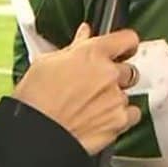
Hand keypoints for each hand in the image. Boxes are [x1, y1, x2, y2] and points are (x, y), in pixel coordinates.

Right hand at [12, 23, 141, 154]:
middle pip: (129, 69)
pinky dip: (121, 117)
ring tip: (92, 106)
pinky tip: (103, 118)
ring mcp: (116, 98)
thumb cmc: (36, 99)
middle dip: (116, 76)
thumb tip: (84, 34)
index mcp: (92, 53)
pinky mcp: (119, 121)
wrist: (36, 132)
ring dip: (115, 97)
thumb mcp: (46, 62)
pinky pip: (131, 115)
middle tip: (97, 84)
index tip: (123, 49)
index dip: (126, 44)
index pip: (127, 39)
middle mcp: (108, 73)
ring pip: (127, 93)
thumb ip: (73, 47)